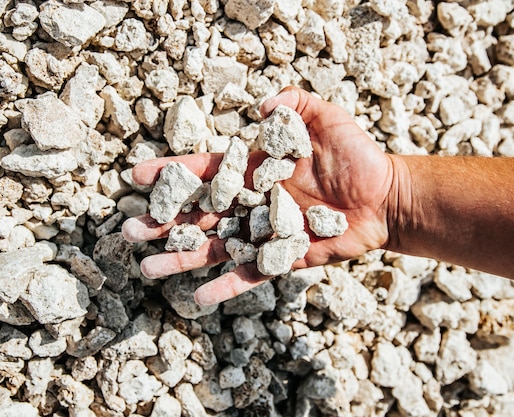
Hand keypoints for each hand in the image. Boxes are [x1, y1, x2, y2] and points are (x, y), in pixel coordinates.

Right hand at [121, 86, 396, 304]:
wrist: (384, 196)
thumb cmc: (356, 155)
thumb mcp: (324, 117)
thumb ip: (293, 104)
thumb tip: (259, 108)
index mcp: (253, 170)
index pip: (204, 171)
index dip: (170, 174)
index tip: (136, 176)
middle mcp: (251, 203)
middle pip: (199, 214)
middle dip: (164, 222)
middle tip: (129, 231)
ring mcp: (264, 233)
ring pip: (215, 247)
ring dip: (182, 258)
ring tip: (147, 268)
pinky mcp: (282, 257)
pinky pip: (249, 275)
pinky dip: (225, 287)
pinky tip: (198, 300)